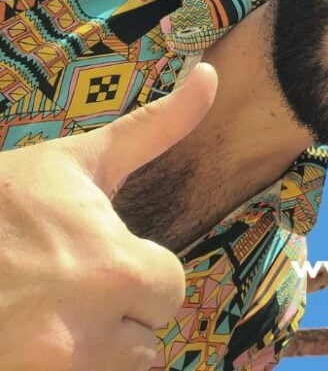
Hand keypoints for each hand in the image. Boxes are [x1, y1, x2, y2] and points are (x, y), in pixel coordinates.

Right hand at [0, 63, 217, 370]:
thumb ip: (155, 127)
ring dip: (86, 353)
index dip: (136, 272)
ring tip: (40, 316)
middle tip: (60, 290)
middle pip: (144, 344)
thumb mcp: (76, 162)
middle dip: (114, 319)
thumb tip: (212, 74)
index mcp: (115, 269)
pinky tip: (26, 340)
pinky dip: (56, 368)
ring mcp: (52, 370)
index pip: (170, 290)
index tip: (91, 258)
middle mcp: (87, 333)